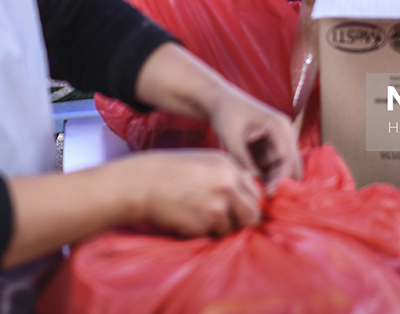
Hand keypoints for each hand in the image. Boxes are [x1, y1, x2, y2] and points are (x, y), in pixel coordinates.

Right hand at [121, 150, 261, 236]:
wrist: (144, 183)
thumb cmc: (171, 171)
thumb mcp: (205, 162)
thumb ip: (228, 176)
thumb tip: (245, 196)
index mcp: (229, 166)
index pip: (255, 193)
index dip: (246, 203)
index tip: (236, 208)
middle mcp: (229, 185)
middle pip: (252, 215)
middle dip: (241, 220)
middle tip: (224, 219)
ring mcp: (219, 206)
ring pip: (232, 228)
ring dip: (219, 227)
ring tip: (197, 215)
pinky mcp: (206, 224)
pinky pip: (213, 236)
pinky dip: (203, 232)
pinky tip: (188, 219)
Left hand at [207, 86, 301, 192]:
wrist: (219, 100)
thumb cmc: (225, 114)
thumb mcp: (231, 137)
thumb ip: (242, 160)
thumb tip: (252, 184)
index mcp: (279, 127)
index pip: (287, 160)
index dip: (281, 180)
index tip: (269, 196)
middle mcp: (285, 134)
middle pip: (290, 166)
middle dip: (280, 184)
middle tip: (266, 202)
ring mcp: (279, 141)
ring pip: (282, 170)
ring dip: (272, 182)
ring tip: (258, 198)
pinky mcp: (271, 147)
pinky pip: (272, 167)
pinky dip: (265, 178)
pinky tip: (255, 188)